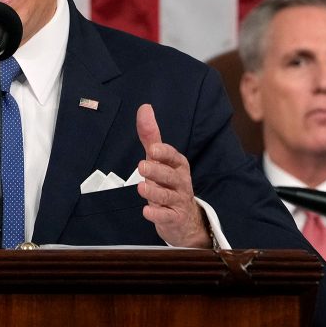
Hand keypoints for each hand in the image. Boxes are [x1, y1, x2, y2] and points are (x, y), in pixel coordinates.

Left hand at [135, 104, 210, 247]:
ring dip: (154, 192)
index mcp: (178, 165)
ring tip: (141, 187)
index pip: (173, 157)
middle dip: (157, 171)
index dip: (164, 153)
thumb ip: (151, 136)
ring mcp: (178, 201)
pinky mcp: (173, 218)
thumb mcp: (160, 159)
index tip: (152, 150)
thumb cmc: (168, 182)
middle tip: (142, 166)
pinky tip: (146, 211)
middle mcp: (180, 182)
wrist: (184, 219)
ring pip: (167, 196)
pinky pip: (166, 216)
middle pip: (170, 176)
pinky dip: (157, 214)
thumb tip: (144, 108)